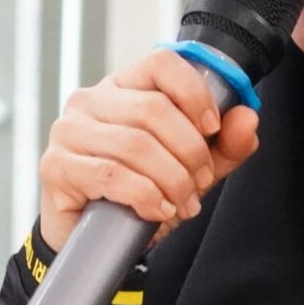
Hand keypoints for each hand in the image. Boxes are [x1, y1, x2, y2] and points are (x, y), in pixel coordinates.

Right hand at [38, 50, 259, 249]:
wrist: (92, 241)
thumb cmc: (137, 194)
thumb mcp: (190, 169)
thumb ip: (223, 145)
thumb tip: (247, 117)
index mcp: (124, 87)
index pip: (161, 63)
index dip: (195, 93)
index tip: (212, 128)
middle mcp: (91, 100)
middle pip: (153, 108)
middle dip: (190, 151)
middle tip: (201, 182)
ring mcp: (68, 131)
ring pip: (135, 144)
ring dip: (171, 180)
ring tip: (182, 204)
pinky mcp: (56, 166)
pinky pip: (111, 174)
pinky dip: (145, 196)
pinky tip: (157, 211)